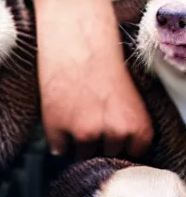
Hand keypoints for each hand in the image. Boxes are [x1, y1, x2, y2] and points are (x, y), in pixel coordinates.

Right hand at [32, 0, 153, 158]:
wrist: (77, 40)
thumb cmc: (102, 62)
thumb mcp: (128, 100)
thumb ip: (123, 128)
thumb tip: (109, 151)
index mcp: (137, 127)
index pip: (130, 156)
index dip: (119, 147)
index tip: (110, 138)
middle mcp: (113, 135)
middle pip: (104, 156)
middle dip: (98, 144)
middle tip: (89, 122)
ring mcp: (84, 134)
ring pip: (81, 154)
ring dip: (77, 142)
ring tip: (75, 115)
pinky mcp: (58, 130)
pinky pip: (59, 149)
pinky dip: (57, 138)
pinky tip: (60, 115)